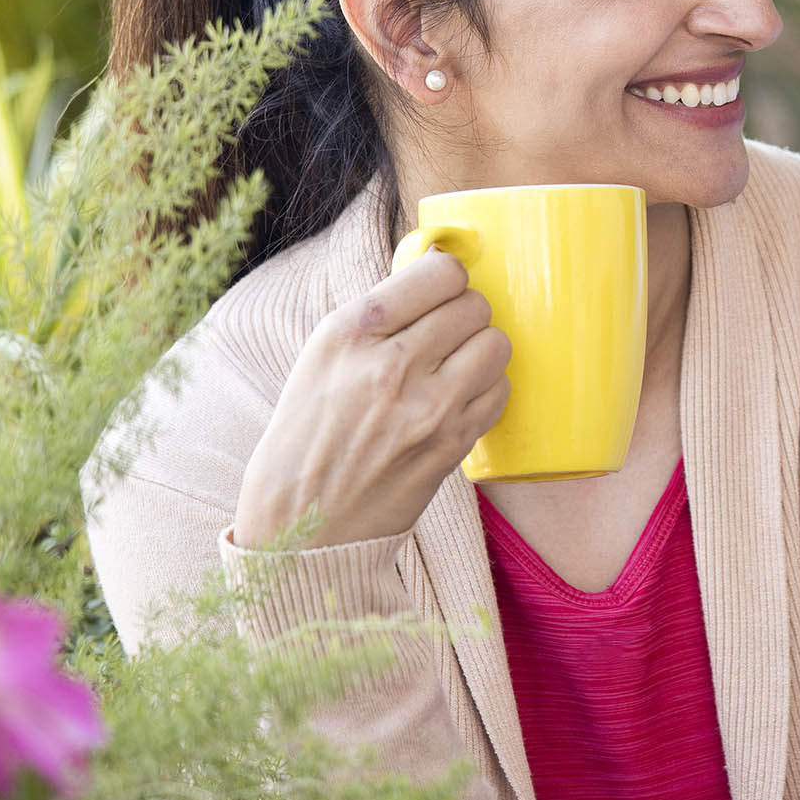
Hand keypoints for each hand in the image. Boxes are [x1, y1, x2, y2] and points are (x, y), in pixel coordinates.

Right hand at [231, 253, 510, 551]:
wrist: (299, 526)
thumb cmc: (306, 437)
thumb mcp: (320, 360)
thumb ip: (377, 317)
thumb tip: (433, 276)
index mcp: (349, 333)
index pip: (439, 273)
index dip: (448, 276)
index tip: (440, 288)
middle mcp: (390, 364)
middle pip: (474, 306)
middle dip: (465, 313)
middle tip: (445, 333)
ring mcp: (427, 406)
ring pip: (496, 344)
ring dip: (482, 349)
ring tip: (455, 365)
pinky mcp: (452, 444)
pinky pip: (499, 391)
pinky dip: (487, 389)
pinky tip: (458, 399)